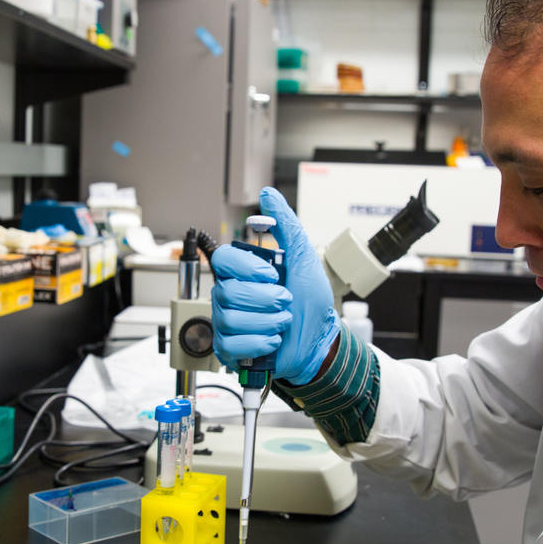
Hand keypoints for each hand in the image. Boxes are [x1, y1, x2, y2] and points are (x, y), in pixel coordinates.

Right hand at [211, 188, 338, 385]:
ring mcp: (226, 321)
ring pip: (230, 318)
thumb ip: (285, 225)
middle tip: (285, 301)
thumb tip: (269, 195)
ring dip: (267, 321)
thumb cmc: (310, 300)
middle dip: (266, 299)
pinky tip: (271, 339)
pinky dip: (260, 342)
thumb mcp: (303, 257)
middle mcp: (229, 293)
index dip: (248, 268)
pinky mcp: (229, 347)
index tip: (273, 275)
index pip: (222, 258)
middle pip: (228, 291)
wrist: (320, 338)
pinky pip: (232, 344)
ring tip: (282, 321)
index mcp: (241, 271)